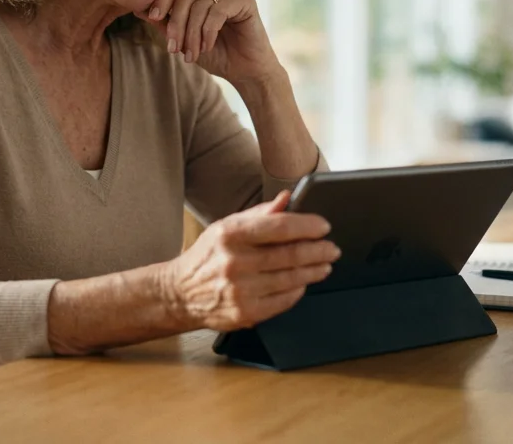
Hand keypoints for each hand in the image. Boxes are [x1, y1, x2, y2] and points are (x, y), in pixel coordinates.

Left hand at [138, 0, 279, 85]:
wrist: (245, 72)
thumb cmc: (216, 56)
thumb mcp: (184, 41)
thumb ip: (165, 25)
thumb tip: (139, 9)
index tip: (152, 17)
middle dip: (176, 24)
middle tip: (174, 50)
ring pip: (200, 5)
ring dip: (192, 34)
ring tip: (192, 55)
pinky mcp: (245, 0)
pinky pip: (218, 10)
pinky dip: (208, 31)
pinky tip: (208, 46)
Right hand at [160, 191, 339, 331]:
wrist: (180, 293)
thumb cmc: (207, 256)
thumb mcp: (226, 226)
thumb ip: (259, 214)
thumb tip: (288, 199)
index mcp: (231, 235)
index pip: (279, 227)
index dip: (307, 226)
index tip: (324, 226)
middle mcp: (235, 262)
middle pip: (290, 255)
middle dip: (318, 250)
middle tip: (332, 248)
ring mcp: (241, 290)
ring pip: (291, 279)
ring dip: (314, 271)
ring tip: (324, 265)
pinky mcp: (245, 313)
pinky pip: (283, 301)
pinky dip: (298, 290)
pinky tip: (303, 282)